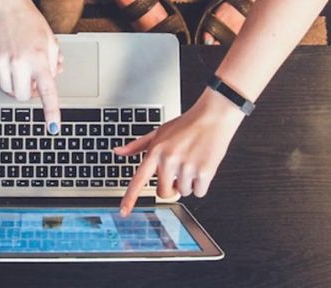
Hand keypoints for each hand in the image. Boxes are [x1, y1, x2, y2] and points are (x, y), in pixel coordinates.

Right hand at [0, 0, 61, 132]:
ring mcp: (2, 61)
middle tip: (30, 77)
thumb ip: (53, 64)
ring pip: (7, 88)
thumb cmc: (29, 21)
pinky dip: (1, 73)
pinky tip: (5, 56)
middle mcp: (20, 62)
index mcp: (40, 59)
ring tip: (18, 63)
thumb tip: (51, 80)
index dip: (51, 112)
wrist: (5, 6)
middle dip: (27, 91)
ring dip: (14, 82)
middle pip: (22, 95)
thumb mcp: (49, 41)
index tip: (53, 127)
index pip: (48, 91)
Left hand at [115, 89, 244, 215]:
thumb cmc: (186, 125)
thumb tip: (118, 152)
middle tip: (178, 172)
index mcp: (156, 151)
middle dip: (171, 187)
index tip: (123, 212)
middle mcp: (169, 160)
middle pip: (163, 192)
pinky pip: (199, 192)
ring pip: (183, 192)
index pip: (139, 179)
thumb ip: (137, 145)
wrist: (212, 117)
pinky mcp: (204, 172)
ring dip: (188, 183)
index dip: (130, 198)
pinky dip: (202, 184)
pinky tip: (202, 166)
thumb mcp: (158, 132)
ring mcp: (186, 167)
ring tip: (192, 162)